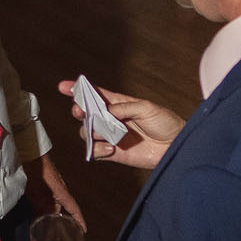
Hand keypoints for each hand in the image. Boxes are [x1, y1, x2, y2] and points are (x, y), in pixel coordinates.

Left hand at [25, 154, 83, 228]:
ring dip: (49, 213)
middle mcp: (59, 190)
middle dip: (59, 220)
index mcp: (61, 191)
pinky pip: (47, 198)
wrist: (30, 152)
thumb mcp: (35, 190)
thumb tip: (43, 218)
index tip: (84, 230)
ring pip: (53, 203)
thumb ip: (40, 204)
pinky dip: (43, 206)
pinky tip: (36, 210)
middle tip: (55, 232)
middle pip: (61, 208)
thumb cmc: (36, 168)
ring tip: (43, 224)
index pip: (74, 208)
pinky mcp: (45, 183)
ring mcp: (52, 186)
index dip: (79, 219)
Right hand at [58, 80, 182, 168]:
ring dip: (91, 132)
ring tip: (105, 134)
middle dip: (80, 112)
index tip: (63, 87)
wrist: (176, 146)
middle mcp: (112, 119)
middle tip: (81, 113)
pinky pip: (96, 151)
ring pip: (88, 133)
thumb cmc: (166, 122)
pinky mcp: (114, 153)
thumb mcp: (147, 108)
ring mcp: (112, 136)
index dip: (79, 90)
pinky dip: (97, 150)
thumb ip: (124, 108)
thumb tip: (105, 111)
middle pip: (86, 114)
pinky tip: (109, 148)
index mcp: (119, 104)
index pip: (95, 95)